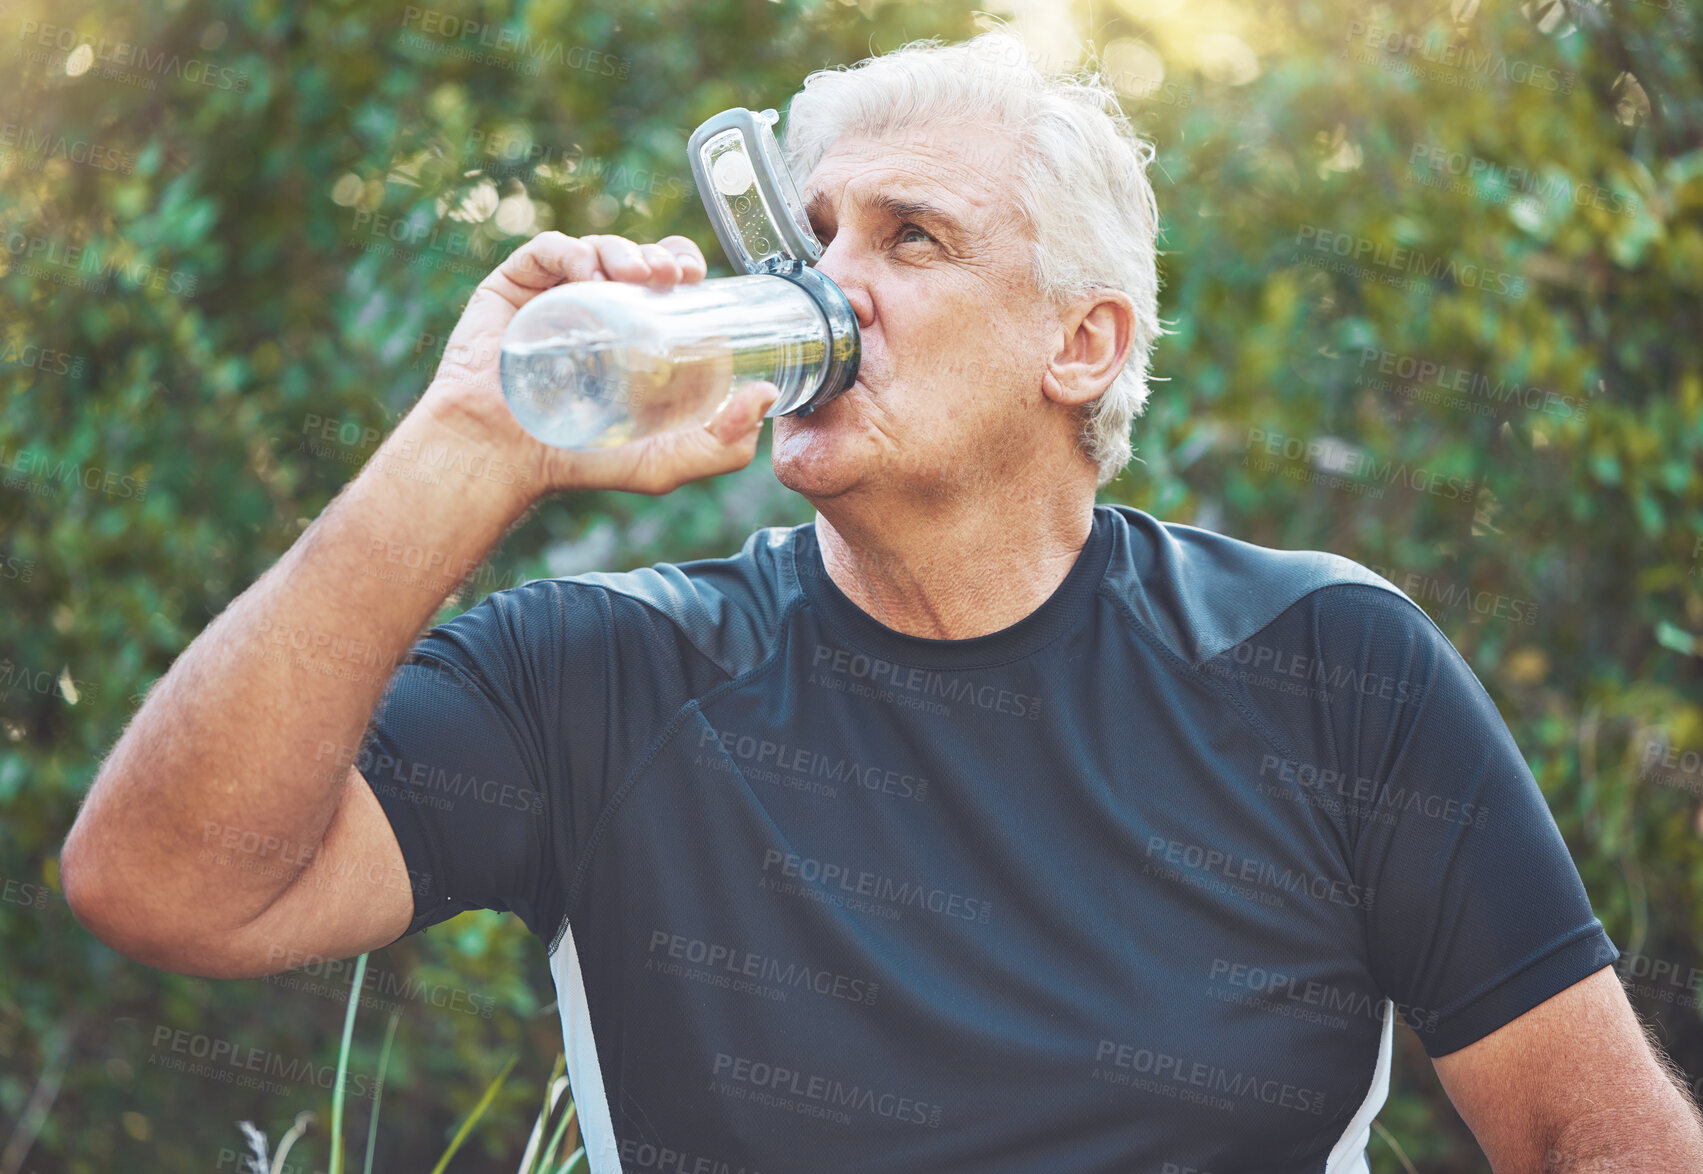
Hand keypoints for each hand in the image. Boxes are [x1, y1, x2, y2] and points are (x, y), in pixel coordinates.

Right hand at [417, 230, 779, 497]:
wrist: (502, 460)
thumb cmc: (579, 463)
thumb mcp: (665, 463)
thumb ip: (722, 445)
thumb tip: (769, 396)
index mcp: (630, 335)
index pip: (665, 285)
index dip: (684, 266)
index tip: (698, 275)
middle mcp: (594, 309)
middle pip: (634, 259)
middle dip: (659, 253)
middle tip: (672, 272)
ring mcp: (553, 295)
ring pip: (595, 248)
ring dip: (623, 249)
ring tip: (638, 273)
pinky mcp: (512, 288)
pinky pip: (545, 251)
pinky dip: (571, 250)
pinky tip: (587, 272)